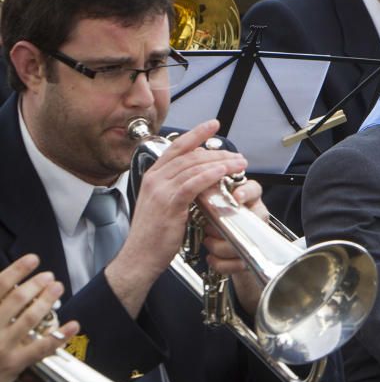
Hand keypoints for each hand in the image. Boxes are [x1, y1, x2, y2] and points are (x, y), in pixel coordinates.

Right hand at [0, 255, 78, 381]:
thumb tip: (13, 282)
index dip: (16, 271)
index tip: (33, 259)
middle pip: (16, 301)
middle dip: (35, 285)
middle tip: (49, 276)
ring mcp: (2, 347)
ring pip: (29, 319)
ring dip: (47, 301)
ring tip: (58, 287)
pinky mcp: (15, 362)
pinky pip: (41, 347)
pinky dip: (60, 335)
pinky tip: (74, 324)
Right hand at [106, 120, 247, 317]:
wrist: (138, 258)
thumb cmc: (153, 235)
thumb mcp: (163, 204)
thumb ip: (177, 188)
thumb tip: (201, 177)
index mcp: (153, 176)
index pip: (177, 147)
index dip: (196, 133)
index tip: (213, 124)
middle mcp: (155, 178)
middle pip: (190, 155)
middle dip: (217, 152)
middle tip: (237, 155)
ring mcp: (161, 190)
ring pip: (195, 166)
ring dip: (221, 163)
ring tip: (239, 164)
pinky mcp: (169, 203)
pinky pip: (193, 183)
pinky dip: (211, 175)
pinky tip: (224, 172)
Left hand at [201, 179, 267, 315]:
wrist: (224, 248)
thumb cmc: (216, 221)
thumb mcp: (213, 204)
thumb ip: (209, 195)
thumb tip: (195, 189)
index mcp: (248, 200)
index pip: (254, 190)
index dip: (246, 193)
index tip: (236, 197)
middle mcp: (255, 217)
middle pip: (247, 221)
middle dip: (222, 228)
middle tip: (208, 228)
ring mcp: (256, 238)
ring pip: (240, 244)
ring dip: (218, 246)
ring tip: (208, 242)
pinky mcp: (250, 258)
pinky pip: (237, 263)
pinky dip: (220, 262)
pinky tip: (211, 258)